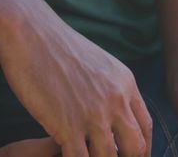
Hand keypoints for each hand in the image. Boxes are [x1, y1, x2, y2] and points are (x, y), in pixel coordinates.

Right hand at [0, 22, 151, 156]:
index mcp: (125, 85)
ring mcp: (93, 115)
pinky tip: (64, 155)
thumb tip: (111, 108)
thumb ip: (109, 87)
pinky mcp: (68, 125)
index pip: (146, 127)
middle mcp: (115, 101)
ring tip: (86, 156)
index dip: (142, 148)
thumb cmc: (55, 45)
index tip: (132, 155)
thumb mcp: (97, 62)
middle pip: (136, 147)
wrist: (30, 33)